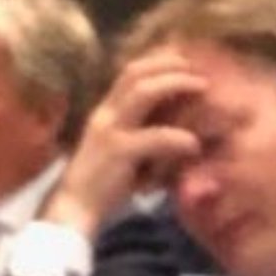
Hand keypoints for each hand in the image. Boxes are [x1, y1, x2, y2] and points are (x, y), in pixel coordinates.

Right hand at [43, 49, 205, 238]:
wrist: (74, 211)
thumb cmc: (102, 187)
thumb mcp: (123, 153)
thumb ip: (143, 136)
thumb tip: (181, 126)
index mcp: (104, 113)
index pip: (128, 73)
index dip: (158, 63)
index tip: (184, 64)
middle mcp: (104, 115)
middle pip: (136, 73)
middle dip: (170, 65)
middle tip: (197, 71)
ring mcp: (109, 130)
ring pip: (143, 92)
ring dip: (176, 84)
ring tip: (201, 88)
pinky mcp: (118, 152)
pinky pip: (155, 136)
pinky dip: (179, 137)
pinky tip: (194, 144)